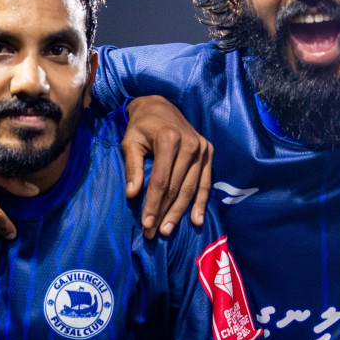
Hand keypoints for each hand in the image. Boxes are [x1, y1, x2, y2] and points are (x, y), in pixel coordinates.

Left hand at [120, 95, 212, 237]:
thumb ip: (132, 167)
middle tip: (154, 234)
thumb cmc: (141, 126)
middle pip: (177, 187)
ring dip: (181, 212)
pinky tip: (196, 220)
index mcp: (169, 139)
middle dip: (165, 213)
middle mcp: (190, 144)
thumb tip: (132, 194)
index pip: (161, 180)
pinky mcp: (209, 152)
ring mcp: (202, 148)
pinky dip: (201, 202)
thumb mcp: (130, 142)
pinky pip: (206, 182)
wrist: (160, 106)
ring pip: (191, 188)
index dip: (153, 204)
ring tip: (168, 230)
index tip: (145, 224)